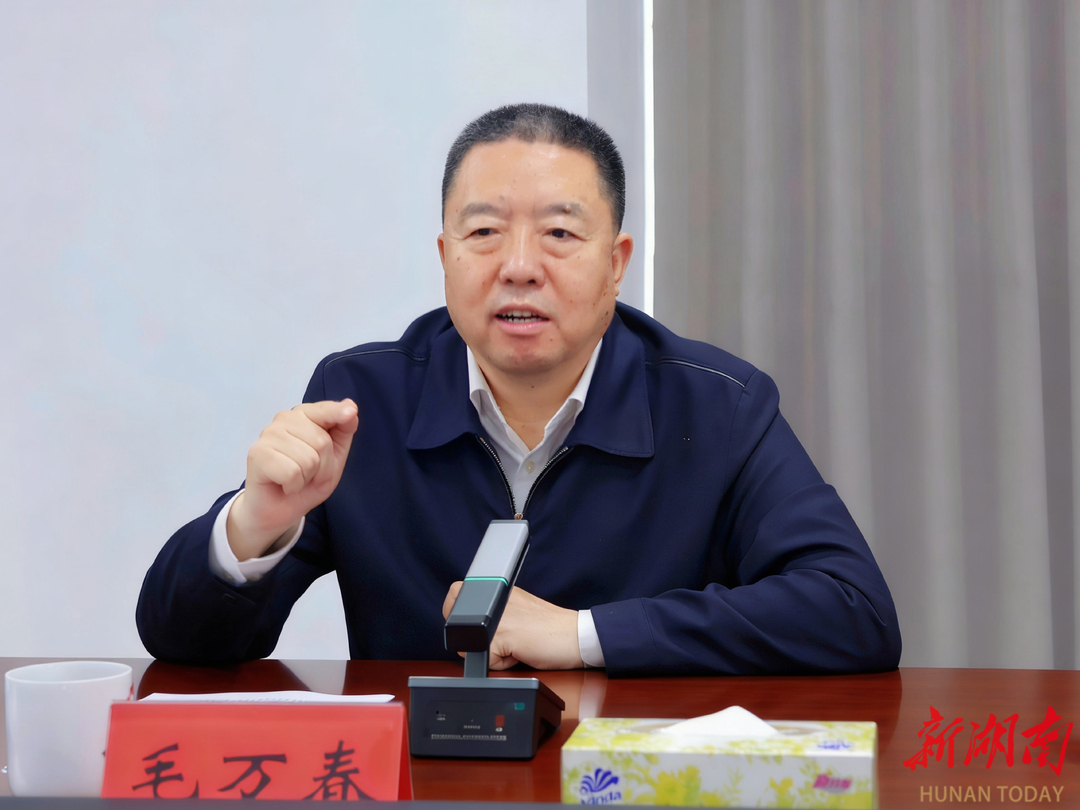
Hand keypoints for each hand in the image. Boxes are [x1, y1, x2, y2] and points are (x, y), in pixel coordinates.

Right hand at [226, 399, 358, 560]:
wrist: (279, 510)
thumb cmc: (307, 481)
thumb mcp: (334, 458)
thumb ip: (343, 432)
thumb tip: (350, 407)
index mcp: (304, 416)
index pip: (324, 409)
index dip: (337, 413)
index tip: (350, 412)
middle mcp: (284, 420)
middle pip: (322, 442)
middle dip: (323, 467)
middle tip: (309, 474)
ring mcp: (267, 435)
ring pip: (308, 459)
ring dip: (307, 478)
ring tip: (296, 479)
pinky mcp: (257, 454)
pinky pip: (292, 472)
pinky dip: (293, 486)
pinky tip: (284, 485)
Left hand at [442, 583, 583, 669]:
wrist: (575, 636)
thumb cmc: (549, 628)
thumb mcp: (516, 608)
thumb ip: (494, 611)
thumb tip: (469, 627)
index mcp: (497, 588)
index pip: (455, 596)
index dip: (460, 616)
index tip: (482, 624)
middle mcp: (494, 598)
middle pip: (455, 624)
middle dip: (472, 638)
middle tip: (501, 638)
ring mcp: (497, 616)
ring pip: (469, 645)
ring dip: (489, 652)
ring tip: (512, 645)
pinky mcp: (503, 636)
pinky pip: (487, 661)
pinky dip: (501, 664)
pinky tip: (519, 654)